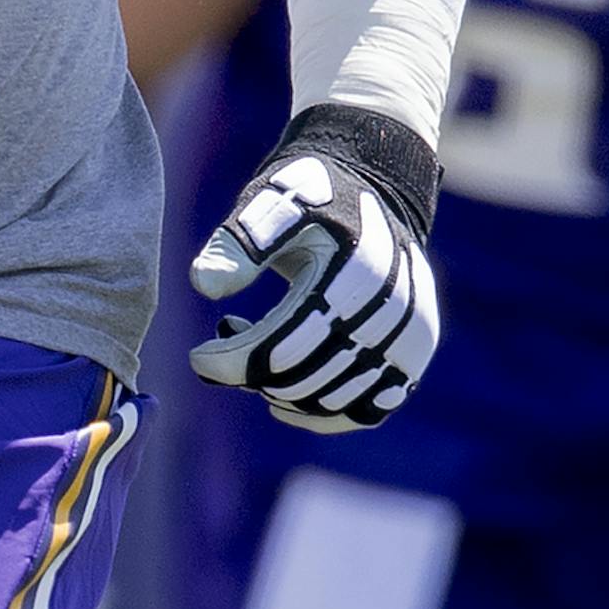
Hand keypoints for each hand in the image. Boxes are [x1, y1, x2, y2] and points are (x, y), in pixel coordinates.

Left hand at [189, 101, 439, 432]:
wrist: (371, 194)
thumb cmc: (311, 194)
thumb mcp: (272, 201)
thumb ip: (240, 241)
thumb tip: (204, 286)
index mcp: (356, 276)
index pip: (282, 346)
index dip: (232, 362)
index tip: (196, 358)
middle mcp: (393, 317)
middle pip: (304, 380)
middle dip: (249, 377)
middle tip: (218, 354)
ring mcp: (409, 344)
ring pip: (332, 402)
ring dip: (280, 392)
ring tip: (252, 351)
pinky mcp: (412, 361)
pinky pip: (367, 411)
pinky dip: (321, 414)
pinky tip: (278, 399)